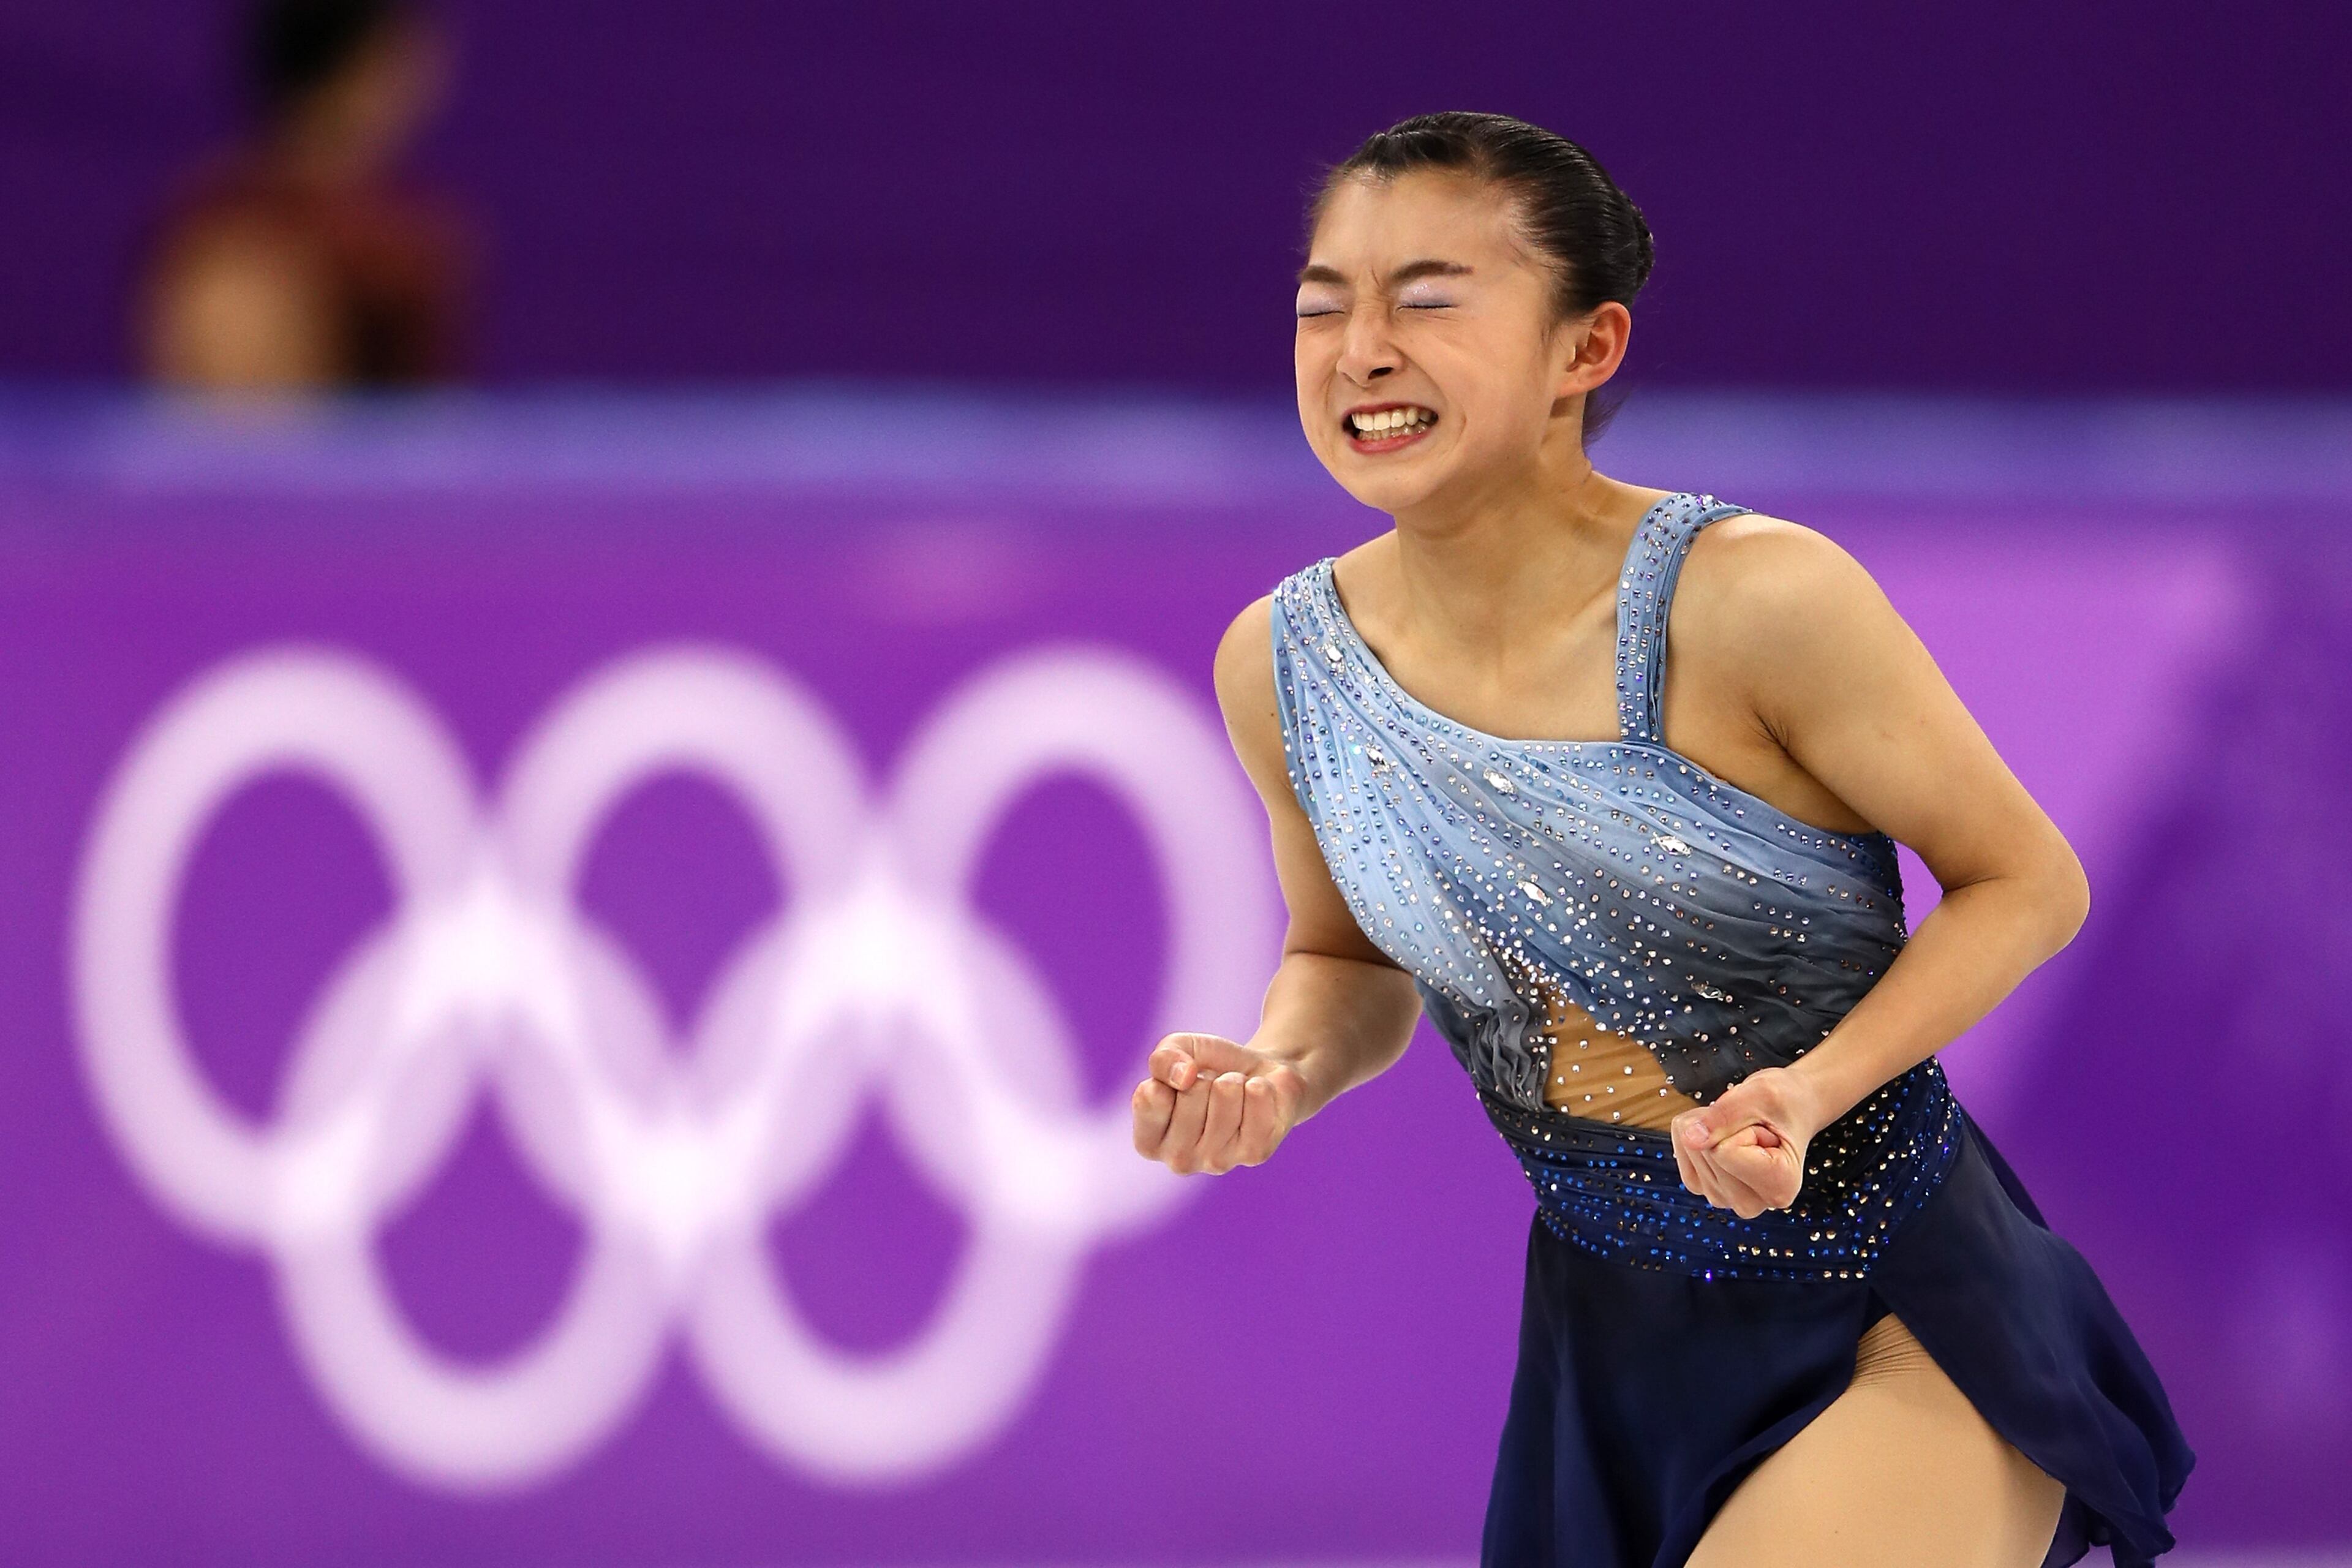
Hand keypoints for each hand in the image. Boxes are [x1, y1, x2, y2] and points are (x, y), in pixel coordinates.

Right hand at [1130, 1032, 1307, 1174]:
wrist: (1258, 1076)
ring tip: (1235, 1094)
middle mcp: (1178, 1160)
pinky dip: (1260, 1086)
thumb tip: (1183, 1077)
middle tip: (1211, 1090)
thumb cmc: (1209, 1068)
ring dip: (1234, 1080)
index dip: (1168, 1075)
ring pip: (1225, 1093)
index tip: (1181, 1082)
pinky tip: (1256, 1101)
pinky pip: (1256, 1097)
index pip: (1149, 1097)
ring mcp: (1217, 1162)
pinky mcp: (1255, 1154)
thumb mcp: (1178, 1051)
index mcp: (1149, 1142)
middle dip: (1205, 1078)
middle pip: (1191, 1094)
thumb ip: (1163, 1058)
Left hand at [1667, 1067, 1824, 1218]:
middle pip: (1707, 1153)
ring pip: (1692, 1149)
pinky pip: (1681, 1148)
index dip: (1740, 1127)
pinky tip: (1721, 1133)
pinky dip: (1694, 1130)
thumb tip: (1690, 1139)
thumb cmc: (1784, 1102)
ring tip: (1742, 1130)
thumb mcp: (1761, 1096)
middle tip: (1754, 1127)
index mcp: (1780, 1187)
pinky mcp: (1702, 1187)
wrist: (1788, 1109)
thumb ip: (1725, 1116)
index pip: (1725, 1152)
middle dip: (1724, 1126)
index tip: (1765, 1129)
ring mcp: (1724, 1198)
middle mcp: (1752, 1203)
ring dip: (1709, 1126)